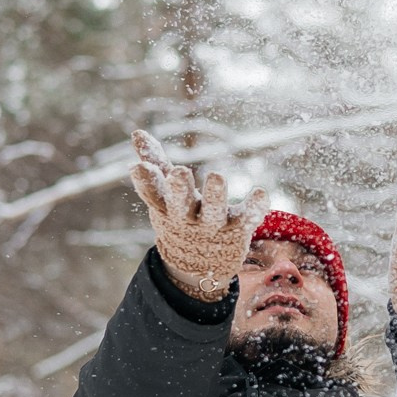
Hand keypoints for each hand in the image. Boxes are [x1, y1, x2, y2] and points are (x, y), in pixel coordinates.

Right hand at [130, 130, 265, 301]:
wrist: (200, 265)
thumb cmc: (180, 216)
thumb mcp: (165, 194)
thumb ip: (154, 163)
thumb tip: (136, 132)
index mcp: (167, 208)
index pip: (153, 195)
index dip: (145, 182)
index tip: (138, 167)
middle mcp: (188, 218)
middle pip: (181, 205)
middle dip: (179, 189)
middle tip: (179, 171)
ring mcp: (213, 225)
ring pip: (213, 212)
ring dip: (214, 196)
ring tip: (216, 176)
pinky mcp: (237, 228)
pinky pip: (247, 217)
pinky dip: (254, 207)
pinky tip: (260, 193)